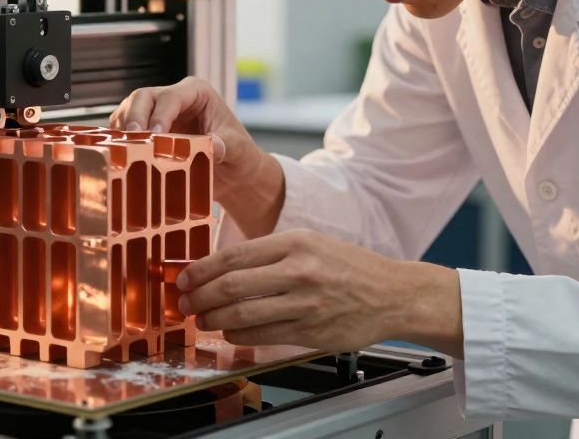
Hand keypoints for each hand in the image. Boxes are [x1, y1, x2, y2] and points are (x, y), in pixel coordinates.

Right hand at [109, 77, 283, 235]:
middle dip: (134, 117)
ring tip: (123, 149)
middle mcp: (174, 98)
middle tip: (130, 141)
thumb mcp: (238, 149)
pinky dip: (120, 141)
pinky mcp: (147, 132)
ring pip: (129, 111)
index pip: (171, 97)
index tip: (154, 135)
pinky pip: (126, 130)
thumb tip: (211, 146)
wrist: (234, 173)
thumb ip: (226, 145)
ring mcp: (157, 114)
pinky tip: (121, 155)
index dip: (160, 114)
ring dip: (123, 129)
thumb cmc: (239, 155)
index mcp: (197, 92)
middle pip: (143, 97)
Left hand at [177, 229, 463, 356]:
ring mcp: (304, 302)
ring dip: (214, 320)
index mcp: (295, 242)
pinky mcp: (310, 330)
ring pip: (243, 314)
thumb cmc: (350, 268)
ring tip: (203, 320)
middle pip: (232, 285)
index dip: (202, 269)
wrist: (393, 294)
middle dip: (200, 296)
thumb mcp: (311, 244)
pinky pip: (262, 336)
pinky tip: (230, 334)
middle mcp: (298, 270)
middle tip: (186, 302)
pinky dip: (238, 337)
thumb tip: (223, 267)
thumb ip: (270, 254)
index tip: (184, 278)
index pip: (235, 255)